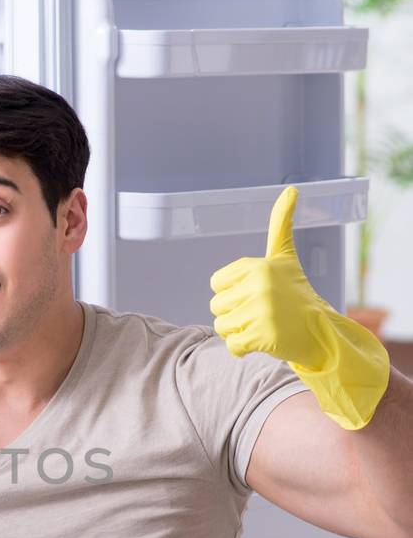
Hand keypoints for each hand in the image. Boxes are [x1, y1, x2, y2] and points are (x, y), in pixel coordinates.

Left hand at [209, 185, 389, 429]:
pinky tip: (262, 341)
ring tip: (262, 325)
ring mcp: (261, 312)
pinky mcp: (262, 337)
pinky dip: (243, 348)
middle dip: (235, 314)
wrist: (321, 332)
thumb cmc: (296, 294)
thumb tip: (291, 189)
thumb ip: (281, 225)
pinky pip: (231, 345)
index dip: (232, 292)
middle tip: (262, 313)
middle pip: (216, 306)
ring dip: (238, 332)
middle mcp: (259, 286)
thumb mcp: (285, 257)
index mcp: (258, 266)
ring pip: (221, 327)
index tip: (256, 293)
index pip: (216, 283)